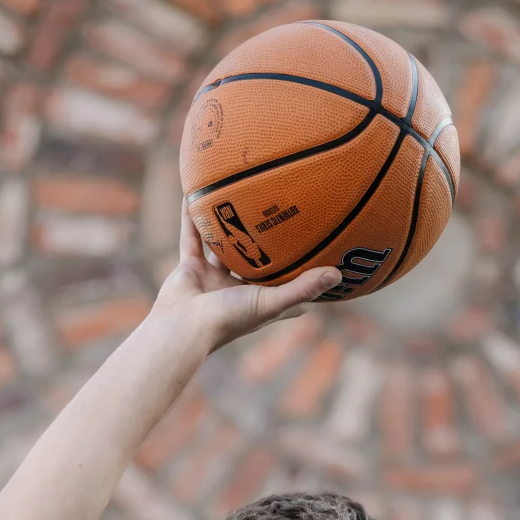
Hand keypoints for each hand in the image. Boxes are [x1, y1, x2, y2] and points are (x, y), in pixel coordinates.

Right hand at [152, 198, 341, 352]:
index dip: (303, 280)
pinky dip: (192, 218)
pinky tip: (198, 193)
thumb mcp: (271, 302)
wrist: (181, 326)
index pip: (288, 290)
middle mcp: (237, 290)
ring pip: (222, 246)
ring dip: (228, 225)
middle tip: (282, 214)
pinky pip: (192, 237)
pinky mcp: (190, 268)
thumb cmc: (228, 320)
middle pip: (256, 262)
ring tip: (239, 197)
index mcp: (260, 301)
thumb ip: (302, 288)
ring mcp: (213, 278)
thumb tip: (337, 275)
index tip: (320, 259)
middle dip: (266, 243)